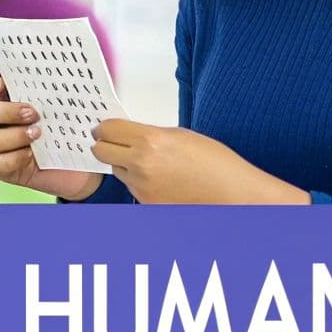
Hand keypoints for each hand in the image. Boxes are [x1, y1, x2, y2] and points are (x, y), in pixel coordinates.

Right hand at [0, 73, 100, 200]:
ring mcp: (1, 146)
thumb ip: (63, 94)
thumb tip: (71, 73)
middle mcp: (2, 123)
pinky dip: (13, 159)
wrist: (84, 168)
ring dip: (13, 136)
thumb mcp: (71, 111)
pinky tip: (31, 156)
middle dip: (6, 111)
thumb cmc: (74, 134)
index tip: (0, 85)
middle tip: (33, 113)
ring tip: (38, 135)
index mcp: (12, 102)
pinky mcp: (5, 168)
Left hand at [89, 119, 308, 203]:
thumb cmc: (215, 163)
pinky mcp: (146, 203)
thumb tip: (127, 133)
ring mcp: (142, 186)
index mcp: (150, 141)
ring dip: (123, 164)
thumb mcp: (179, 135)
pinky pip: (131, 186)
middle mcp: (141, 164)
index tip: (104, 127)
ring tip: (150, 162)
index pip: (107, 129)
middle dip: (105, 145)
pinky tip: (159, 178)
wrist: (231, 193)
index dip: (104, 127)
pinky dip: (137, 181)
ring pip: (116, 170)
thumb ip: (149, 133)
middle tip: (112, 141)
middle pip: (100, 151)